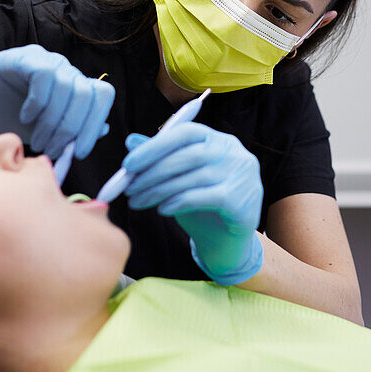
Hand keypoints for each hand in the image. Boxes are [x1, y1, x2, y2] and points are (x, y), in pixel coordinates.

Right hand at [0, 44, 113, 158]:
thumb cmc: (0, 116)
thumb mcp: (40, 132)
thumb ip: (70, 131)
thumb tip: (104, 129)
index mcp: (71, 87)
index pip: (102, 96)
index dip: (95, 125)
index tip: (79, 152)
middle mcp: (63, 70)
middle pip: (89, 94)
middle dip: (72, 128)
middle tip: (51, 149)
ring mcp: (44, 60)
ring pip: (69, 86)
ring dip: (53, 121)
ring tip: (36, 139)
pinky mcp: (23, 56)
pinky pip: (44, 74)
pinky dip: (39, 100)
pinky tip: (25, 116)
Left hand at [122, 123, 263, 284]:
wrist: (227, 240)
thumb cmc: (201, 203)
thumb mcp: (179, 177)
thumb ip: (160, 157)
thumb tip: (131, 141)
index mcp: (218, 138)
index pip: (185, 132)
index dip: (155, 146)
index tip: (129, 164)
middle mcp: (233, 152)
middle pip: (188, 155)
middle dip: (153, 172)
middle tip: (128, 187)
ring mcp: (241, 175)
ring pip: (193, 178)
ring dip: (159, 190)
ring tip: (138, 201)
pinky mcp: (241, 199)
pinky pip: (202, 197)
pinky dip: (178, 202)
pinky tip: (162, 210)